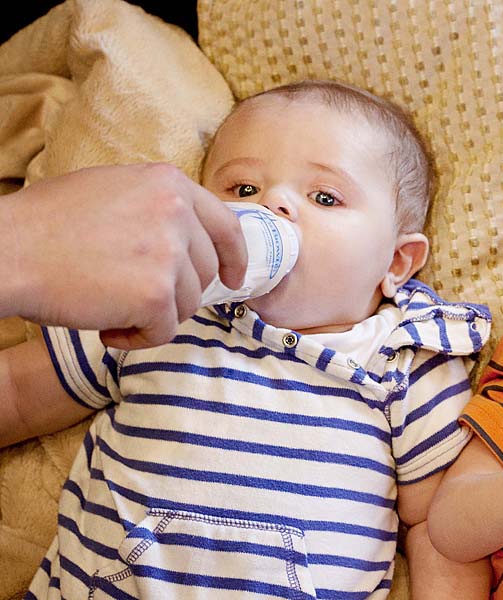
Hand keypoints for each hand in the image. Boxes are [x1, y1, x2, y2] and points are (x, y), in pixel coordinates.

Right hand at [3, 163, 246, 347]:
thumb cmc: (46, 224)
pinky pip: (163, 331)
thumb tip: (190, 234)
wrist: (6, 250)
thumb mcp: (112, 190)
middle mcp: (176, 212)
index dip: (233, 257)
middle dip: (174, 292)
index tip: (234, 277)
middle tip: (133, 297)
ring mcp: (169, 253)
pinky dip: (137, 338)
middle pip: (203, 271)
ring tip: (109, 307)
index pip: (225, 225)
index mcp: (169, 183)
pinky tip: (106, 328)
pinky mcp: (156, 293)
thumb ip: (156, 205)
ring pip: (187, 303)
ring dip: (153, 315)